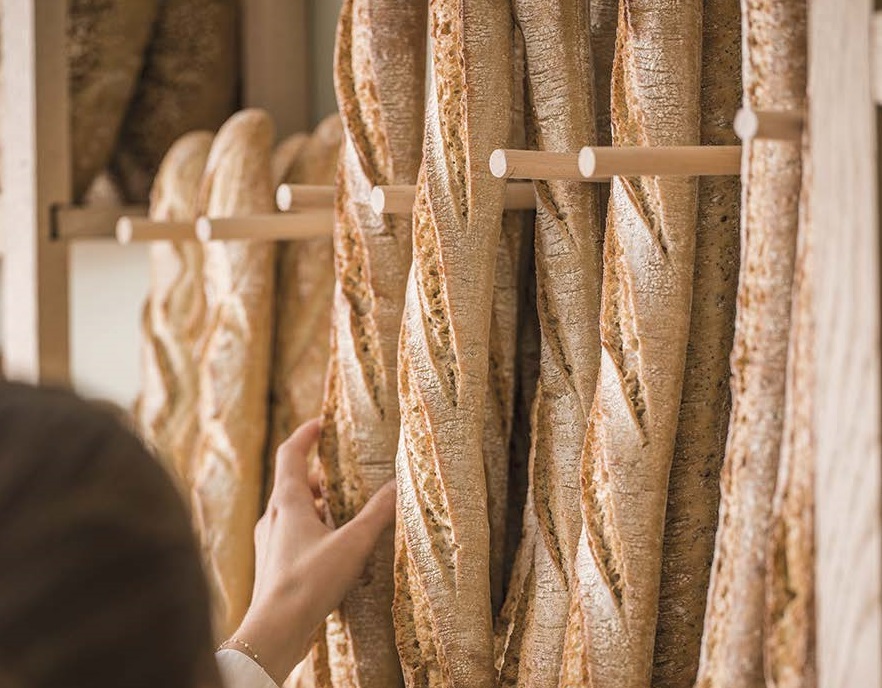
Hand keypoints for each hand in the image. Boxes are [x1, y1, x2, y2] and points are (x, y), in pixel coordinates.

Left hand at [231, 419, 395, 684]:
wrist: (275, 630)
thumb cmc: (309, 581)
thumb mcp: (352, 543)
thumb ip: (377, 513)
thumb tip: (398, 483)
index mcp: (287, 501)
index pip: (290, 453)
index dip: (305, 434)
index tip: (321, 423)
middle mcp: (272, 517)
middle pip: (293, 483)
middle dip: (320, 475)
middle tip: (344, 475)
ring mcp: (269, 543)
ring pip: (292, 511)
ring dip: (316, 505)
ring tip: (343, 513)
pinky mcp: (273, 566)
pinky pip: (292, 536)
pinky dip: (312, 530)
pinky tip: (332, 550)